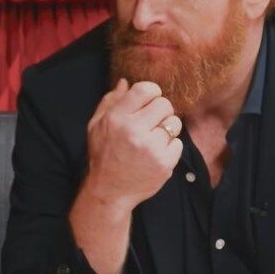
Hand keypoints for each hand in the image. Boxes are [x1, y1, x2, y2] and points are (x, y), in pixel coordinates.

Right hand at [81, 79, 182, 211]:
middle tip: (151, 123)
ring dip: (166, 130)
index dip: (152, 93)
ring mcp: (151, 148)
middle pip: (165, 104)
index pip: (146, 89)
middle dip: (161, 112)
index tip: (149, 102)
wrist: (109, 191)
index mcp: (117, 118)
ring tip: (153, 140)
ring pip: (174, 123)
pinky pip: (178, 143)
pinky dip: (170, 148)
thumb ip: (110, 102)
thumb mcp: (97, 125)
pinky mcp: (164, 163)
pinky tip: (156, 155)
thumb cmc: (103, 155)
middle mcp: (134, 130)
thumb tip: (125, 82)